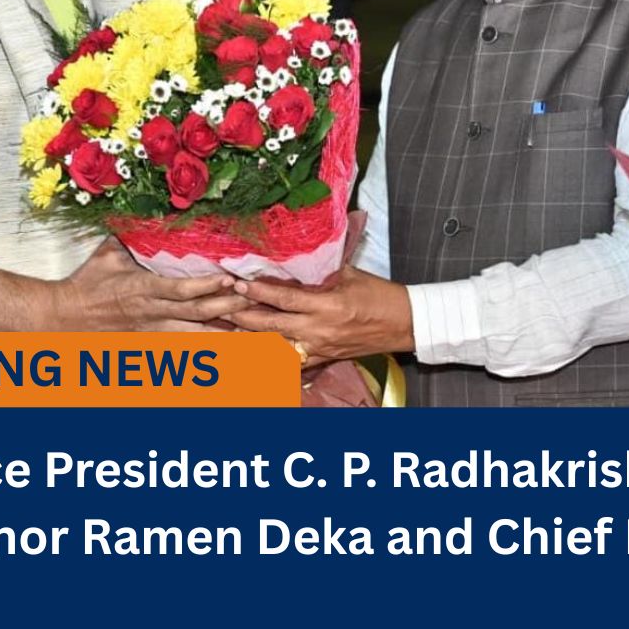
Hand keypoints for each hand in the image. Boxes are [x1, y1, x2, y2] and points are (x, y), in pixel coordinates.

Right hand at [43, 238, 248, 330]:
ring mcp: (154, 330)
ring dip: (225, 331)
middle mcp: (153, 312)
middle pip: (197, 314)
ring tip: (253, 326)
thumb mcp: (108, 253)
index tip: (229, 278)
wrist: (64, 316)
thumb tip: (149, 212)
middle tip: (254, 299)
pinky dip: (208, 346)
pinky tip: (230, 345)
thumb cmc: (87, 282)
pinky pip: (185, 347)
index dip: (207, 285)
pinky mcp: (153, 342)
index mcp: (143, 288)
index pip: (180, 289)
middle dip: (228, 307)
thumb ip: (132, 236)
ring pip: (196, 334)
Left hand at [227, 265, 412, 367]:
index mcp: (327, 305)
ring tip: (228, 334)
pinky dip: (273, 361)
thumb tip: (293, 264)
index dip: (258, 291)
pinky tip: (254, 357)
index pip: (284, 298)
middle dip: (243, 317)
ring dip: (251, 342)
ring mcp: (320, 348)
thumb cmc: (381, 295)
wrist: (405, 323)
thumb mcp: (350, 275)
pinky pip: (292, 364)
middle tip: (222, 308)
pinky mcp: (325, 358)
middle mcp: (319, 329)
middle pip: (271, 327)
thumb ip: (320, 273)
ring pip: (276, 349)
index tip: (238, 283)